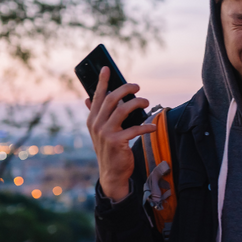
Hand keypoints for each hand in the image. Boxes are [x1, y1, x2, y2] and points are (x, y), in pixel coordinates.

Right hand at [85, 66, 155, 200]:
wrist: (112, 173)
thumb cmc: (110, 149)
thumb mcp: (100, 131)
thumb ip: (98, 115)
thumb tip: (89, 98)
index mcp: (92, 120)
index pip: (96, 96)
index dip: (102, 81)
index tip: (106, 68)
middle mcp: (96, 125)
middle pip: (111, 99)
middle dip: (125, 89)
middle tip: (137, 87)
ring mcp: (105, 134)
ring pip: (122, 110)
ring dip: (137, 103)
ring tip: (146, 102)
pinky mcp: (116, 142)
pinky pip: (134, 129)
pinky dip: (145, 126)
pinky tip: (153, 125)